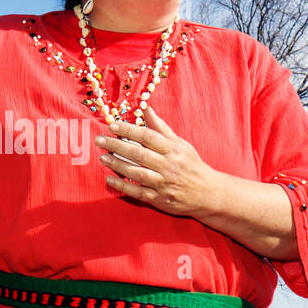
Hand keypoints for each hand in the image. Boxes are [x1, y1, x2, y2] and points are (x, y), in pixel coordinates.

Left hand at [94, 104, 221, 216]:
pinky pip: (138, 192)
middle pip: (139, 154)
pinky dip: (123, 186)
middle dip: (117, 146)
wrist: (207, 193)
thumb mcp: (180, 143)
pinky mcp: (160, 199)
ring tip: (102, 157)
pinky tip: (109, 179)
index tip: (113, 125)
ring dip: (117, 165)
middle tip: (99, 140)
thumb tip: (145, 108)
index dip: (129, 130)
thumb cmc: (191, 165)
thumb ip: (161, 127)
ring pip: (137, 173)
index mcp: (173, 149)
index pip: (148, 137)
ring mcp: (163, 183)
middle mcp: (168, 166)